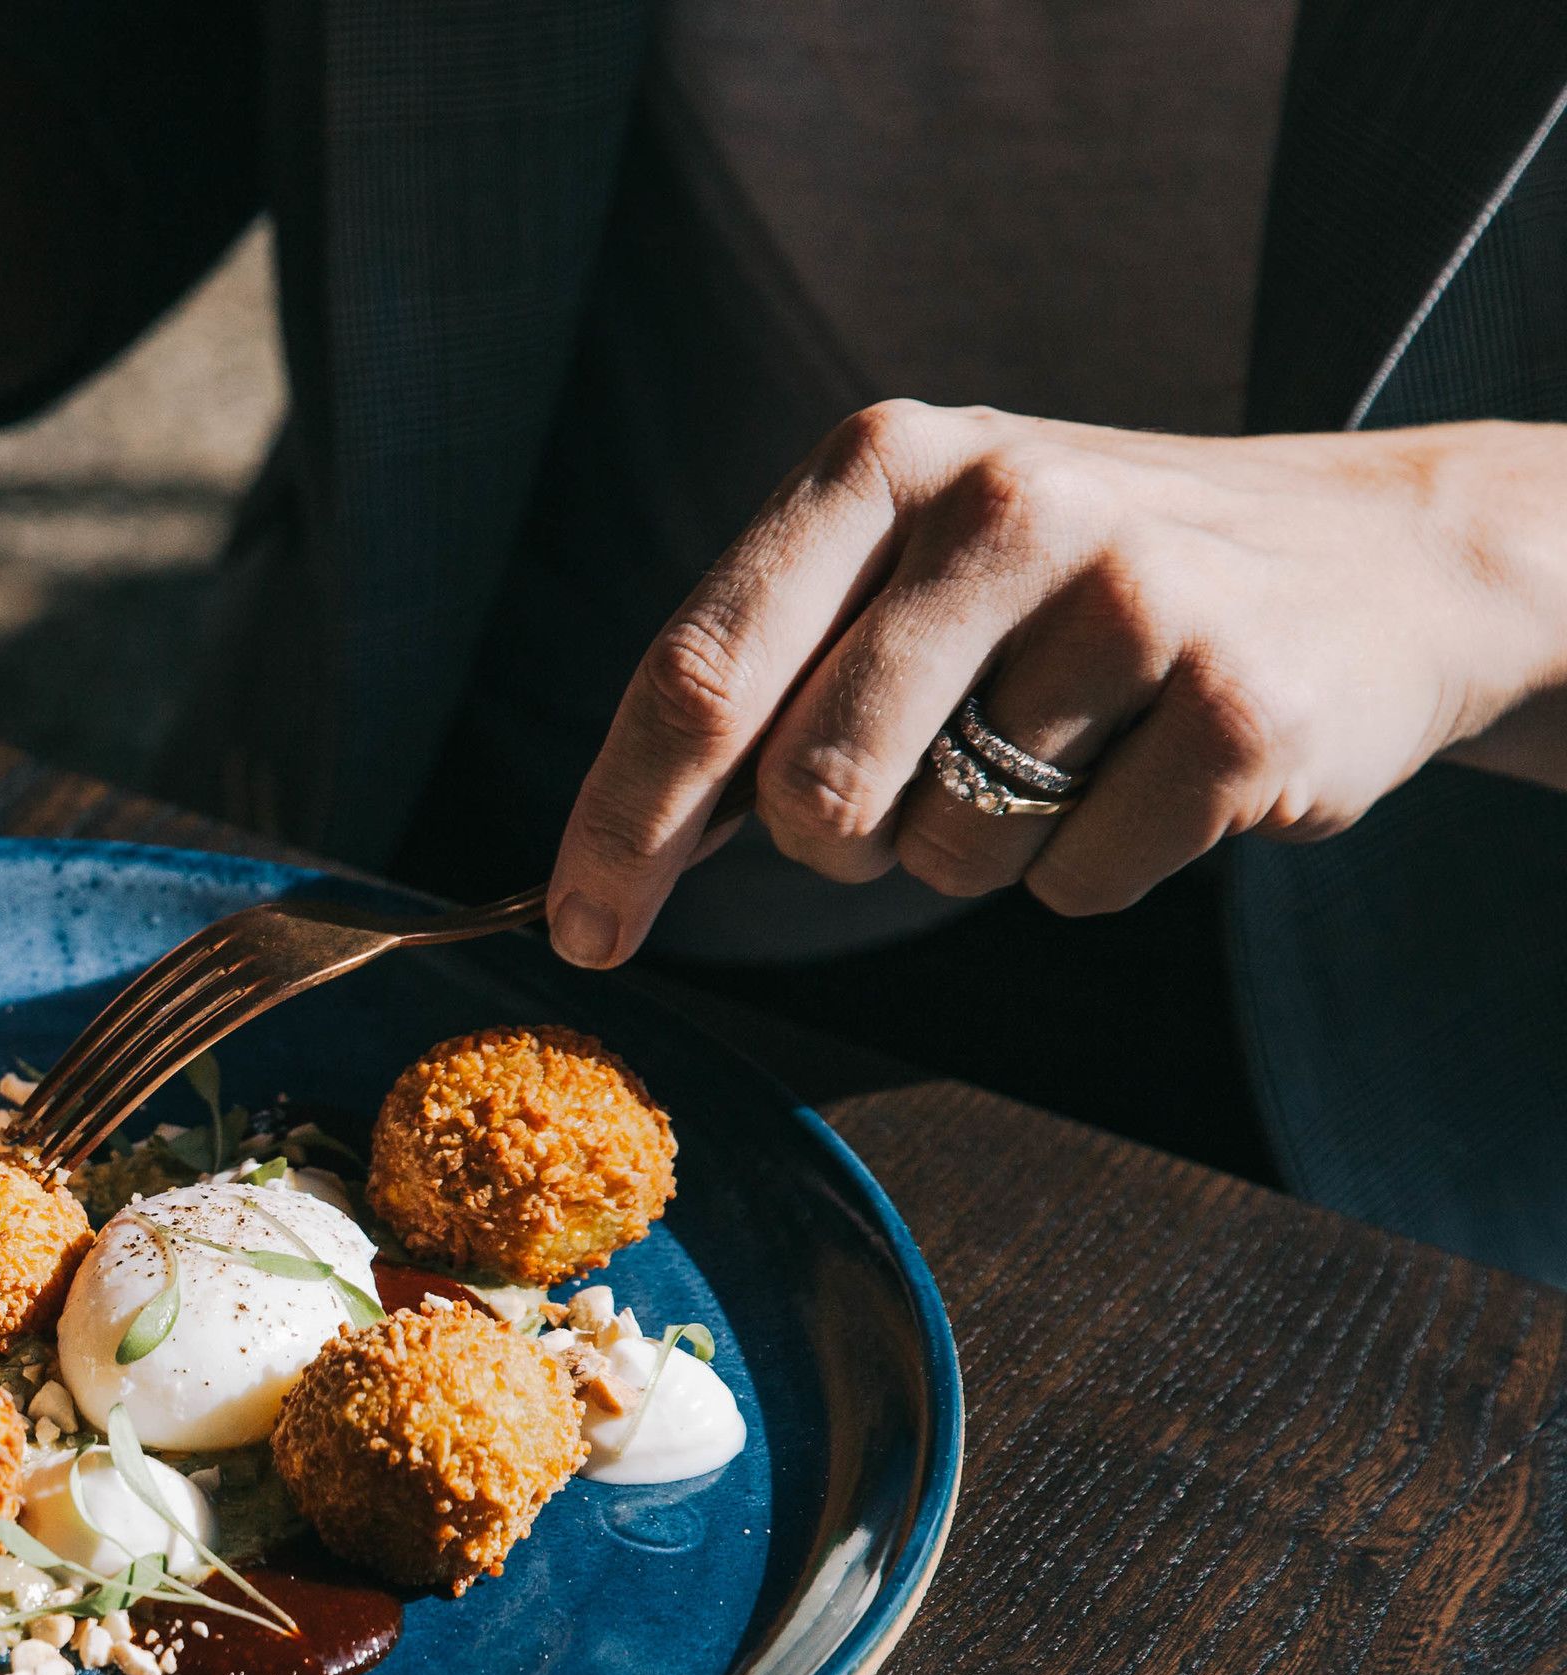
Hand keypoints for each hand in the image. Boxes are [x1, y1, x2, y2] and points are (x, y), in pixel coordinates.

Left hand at [545, 407, 1566, 964]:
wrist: (1378, 559)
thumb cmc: (1078, 584)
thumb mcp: (912, 563)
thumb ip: (768, 673)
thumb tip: (608, 856)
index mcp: (882, 460)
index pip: (700, 673)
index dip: (620, 825)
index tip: (579, 930)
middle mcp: (1003, 501)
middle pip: (808, 788)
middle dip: (830, 844)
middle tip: (907, 798)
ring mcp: (1133, 595)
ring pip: (940, 849)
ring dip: (977, 849)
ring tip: (1069, 746)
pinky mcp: (1238, 706)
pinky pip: (1071, 886)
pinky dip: (1091, 868)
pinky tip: (1159, 770)